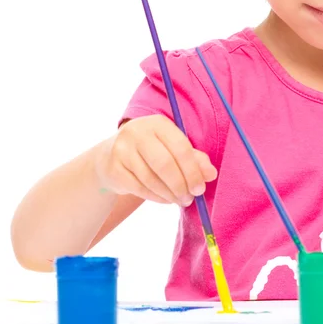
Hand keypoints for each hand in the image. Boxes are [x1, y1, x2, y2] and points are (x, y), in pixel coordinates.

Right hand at [97, 115, 216, 206]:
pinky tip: (166, 199)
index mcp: (158, 123)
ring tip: (180, 200)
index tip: (200, 188)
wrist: (111, 157)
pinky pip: (140, 188)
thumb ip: (195, 159)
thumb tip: (211, 174)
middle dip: (181, 185)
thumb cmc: (152, 151)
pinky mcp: (114, 168)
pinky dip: (157, 197)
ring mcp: (122, 150)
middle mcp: (137, 132)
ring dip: (170, 194)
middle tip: (190, 198)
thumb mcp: (174, 148)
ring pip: (151, 179)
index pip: (180, 147)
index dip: (193, 171)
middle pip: (164, 164)